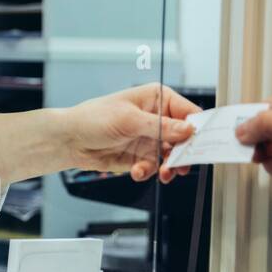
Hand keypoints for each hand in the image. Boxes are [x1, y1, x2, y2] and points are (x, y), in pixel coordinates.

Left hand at [60, 83, 200, 183]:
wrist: (70, 140)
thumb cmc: (93, 118)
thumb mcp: (129, 120)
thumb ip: (160, 126)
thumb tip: (188, 129)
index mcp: (158, 99)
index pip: (188, 113)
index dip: (198, 129)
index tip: (202, 145)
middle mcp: (158, 118)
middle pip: (185, 138)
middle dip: (183, 153)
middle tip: (180, 166)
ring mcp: (151, 138)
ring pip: (172, 156)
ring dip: (168, 167)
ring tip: (163, 173)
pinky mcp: (142, 156)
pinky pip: (155, 167)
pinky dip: (149, 171)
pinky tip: (137, 171)